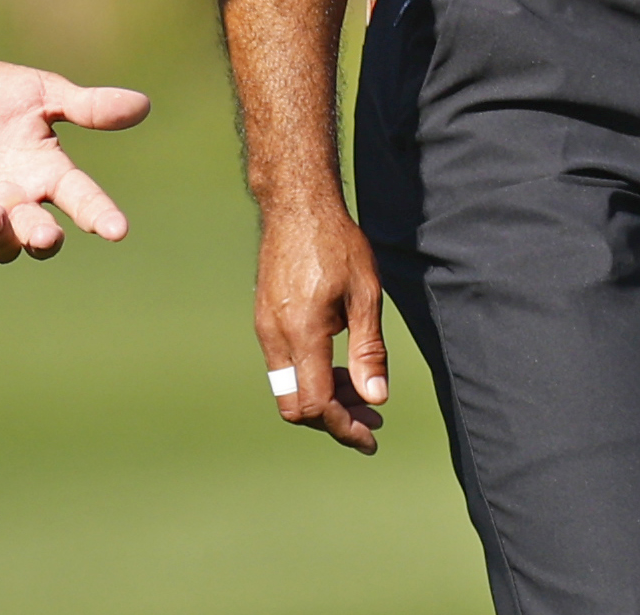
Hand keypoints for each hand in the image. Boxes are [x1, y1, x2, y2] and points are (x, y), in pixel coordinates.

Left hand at [0, 62, 148, 261]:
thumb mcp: (41, 92)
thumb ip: (86, 105)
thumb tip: (143, 105)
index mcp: (48, 174)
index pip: (82, 200)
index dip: (100, 215)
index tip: (117, 229)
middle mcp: (18, 202)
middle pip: (39, 238)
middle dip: (43, 240)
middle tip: (48, 235)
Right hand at [255, 197, 387, 453]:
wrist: (296, 206)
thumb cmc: (336, 243)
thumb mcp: (365, 295)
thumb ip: (369, 350)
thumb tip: (375, 398)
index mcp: (303, 331)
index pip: (316, 404)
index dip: (343, 426)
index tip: (371, 434)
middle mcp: (276, 335)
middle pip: (295, 405)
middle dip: (333, 420)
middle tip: (372, 417)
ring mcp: (265, 327)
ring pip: (287, 388)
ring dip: (323, 398)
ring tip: (362, 392)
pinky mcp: (264, 319)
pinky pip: (283, 366)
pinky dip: (310, 377)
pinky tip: (338, 365)